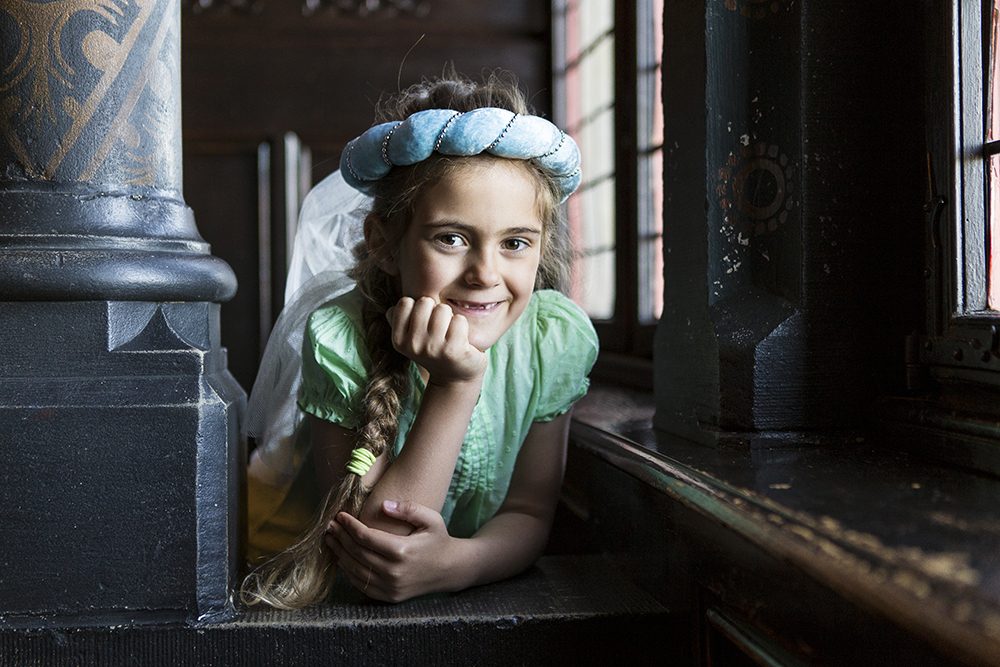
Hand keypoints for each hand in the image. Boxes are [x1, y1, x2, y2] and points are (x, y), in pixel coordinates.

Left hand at [325, 500, 461, 602]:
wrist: (450, 569)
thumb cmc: (439, 540)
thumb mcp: (431, 519)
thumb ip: (409, 508)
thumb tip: (383, 505)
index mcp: (403, 551)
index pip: (366, 537)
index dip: (350, 526)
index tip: (340, 515)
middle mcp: (394, 572)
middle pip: (357, 553)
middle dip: (340, 537)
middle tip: (330, 525)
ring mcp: (391, 587)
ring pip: (355, 570)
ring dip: (339, 554)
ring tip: (330, 539)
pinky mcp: (389, 596)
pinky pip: (362, 584)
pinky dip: (348, 571)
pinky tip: (341, 558)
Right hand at [387, 297, 486, 384]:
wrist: (455, 378)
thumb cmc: (434, 351)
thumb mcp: (411, 340)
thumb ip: (399, 323)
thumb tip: (391, 310)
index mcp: (398, 340)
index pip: (405, 302)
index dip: (419, 308)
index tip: (425, 323)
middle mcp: (412, 345)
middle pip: (425, 302)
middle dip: (435, 310)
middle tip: (440, 329)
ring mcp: (432, 348)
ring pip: (443, 309)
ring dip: (450, 317)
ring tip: (449, 333)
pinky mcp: (453, 350)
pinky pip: (459, 320)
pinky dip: (462, 326)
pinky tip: (460, 340)